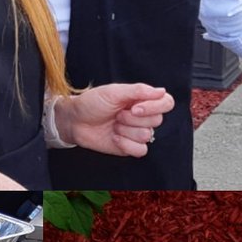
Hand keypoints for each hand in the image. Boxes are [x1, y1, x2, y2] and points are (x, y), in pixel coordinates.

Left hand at [56, 84, 174, 156]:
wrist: (75, 121)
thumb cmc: (92, 103)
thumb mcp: (114, 92)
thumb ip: (138, 90)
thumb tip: (161, 91)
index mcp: (142, 99)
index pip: (166, 103)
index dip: (155, 107)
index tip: (135, 107)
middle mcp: (142, 116)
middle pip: (157, 120)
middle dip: (133, 118)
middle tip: (117, 114)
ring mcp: (136, 132)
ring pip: (147, 135)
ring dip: (126, 130)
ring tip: (113, 125)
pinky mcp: (130, 147)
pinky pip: (141, 150)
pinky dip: (126, 144)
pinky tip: (114, 137)